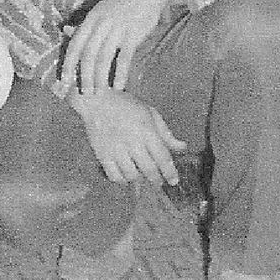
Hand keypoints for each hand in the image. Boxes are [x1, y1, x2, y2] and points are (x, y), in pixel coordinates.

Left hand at [59, 0, 180, 95]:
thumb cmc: (122, 2)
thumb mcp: (100, 9)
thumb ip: (85, 24)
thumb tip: (66, 31)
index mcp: (91, 18)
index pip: (74, 45)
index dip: (68, 64)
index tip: (63, 80)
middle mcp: (100, 24)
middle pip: (87, 55)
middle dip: (83, 76)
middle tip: (84, 93)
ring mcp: (116, 29)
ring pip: (103, 58)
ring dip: (99, 78)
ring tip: (99, 92)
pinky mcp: (133, 34)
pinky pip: (124, 58)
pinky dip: (120, 74)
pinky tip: (119, 86)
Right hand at [71, 87, 185, 188]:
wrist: (97, 99)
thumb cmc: (126, 105)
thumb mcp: (150, 113)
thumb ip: (166, 133)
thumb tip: (182, 148)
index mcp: (146, 130)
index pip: (162, 157)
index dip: (170, 172)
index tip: (173, 181)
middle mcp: (132, 141)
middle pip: (149, 170)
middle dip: (156, 179)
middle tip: (158, 181)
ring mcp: (116, 149)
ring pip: (132, 175)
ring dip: (139, 179)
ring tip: (141, 175)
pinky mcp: (102, 154)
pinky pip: (114, 176)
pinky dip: (122, 179)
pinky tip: (125, 175)